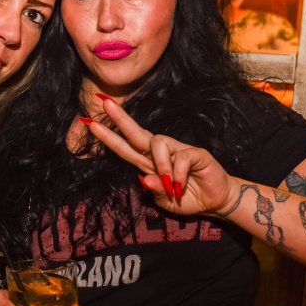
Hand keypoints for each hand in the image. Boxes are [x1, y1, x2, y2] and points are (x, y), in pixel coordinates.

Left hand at [84, 97, 237, 216]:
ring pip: (157, 142)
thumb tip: (142, 179)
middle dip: (120, 119)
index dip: (108, 136)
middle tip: (105, 103)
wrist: (216, 202)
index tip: (89, 124)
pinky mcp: (196, 153)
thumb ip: (154, 191)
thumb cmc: (188, 199)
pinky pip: (181, 157)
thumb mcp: (165, 202)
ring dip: (159, 165)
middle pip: (137, 133)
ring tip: (169, 183)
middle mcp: (161, 153)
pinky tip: (181, 185)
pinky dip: (178, 174)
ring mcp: (178, 150)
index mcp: (149, 163)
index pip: (124, 147)